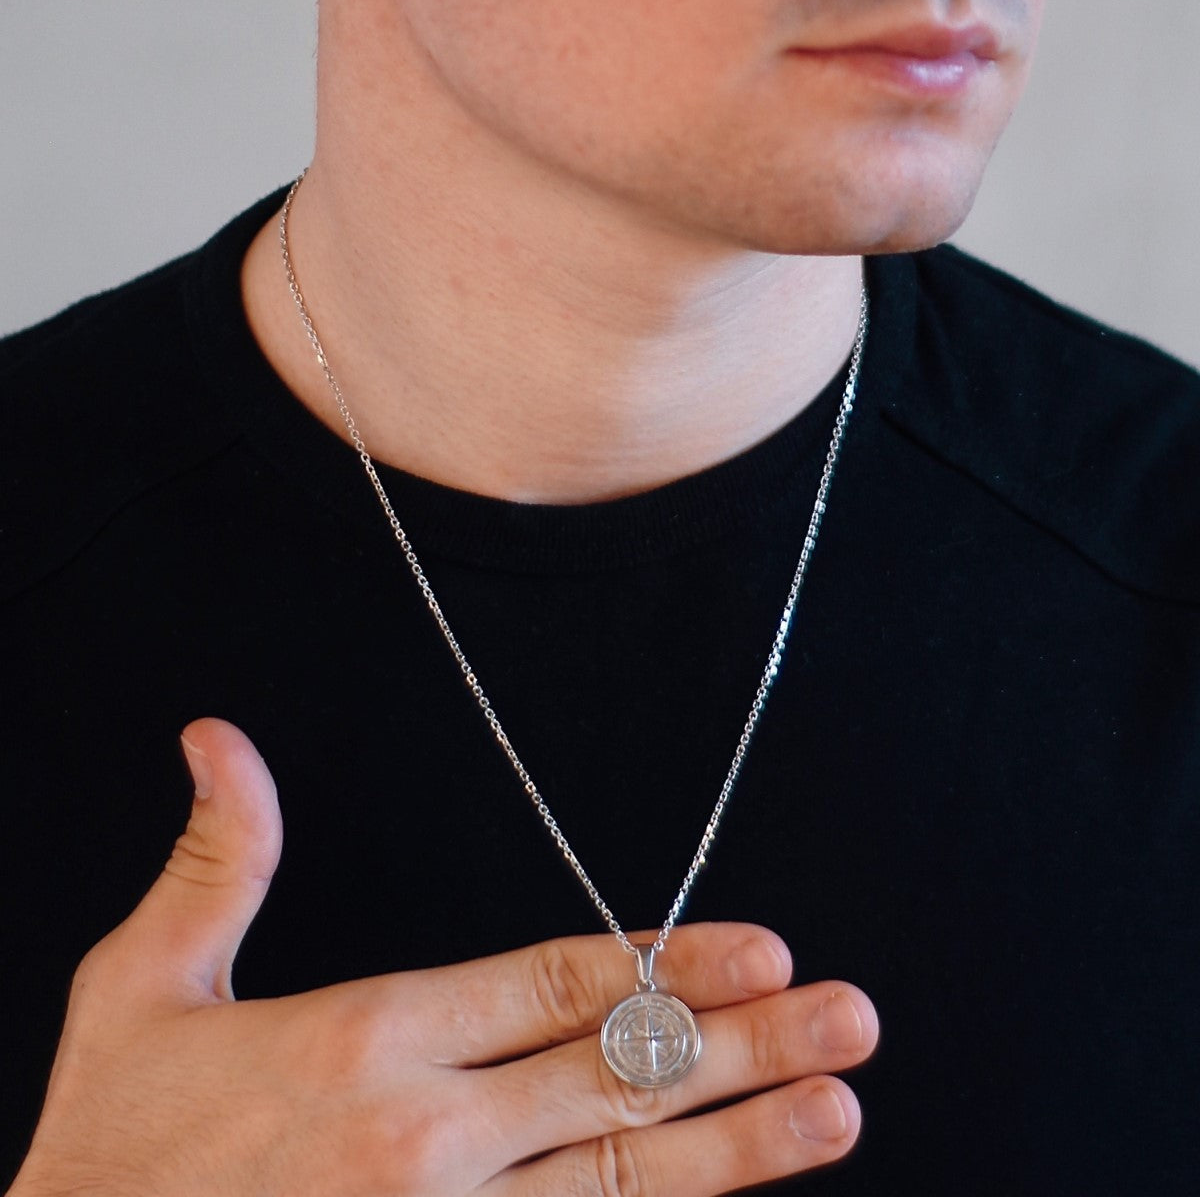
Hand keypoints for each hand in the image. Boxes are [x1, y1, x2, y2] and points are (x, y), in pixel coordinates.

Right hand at [9, 718, 877, 1196]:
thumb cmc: (108, 1144)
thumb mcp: (140, 986)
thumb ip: (215, 861)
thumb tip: (218, 738)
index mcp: (366, 1035)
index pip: (551, 984)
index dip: (667, 963)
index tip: (765, 949)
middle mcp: (421, 1136)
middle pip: (612, 1077)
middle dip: (742, 1046)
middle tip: (848, 1023)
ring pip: (616, 1182)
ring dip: (737, 1148)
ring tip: (834, 1115)